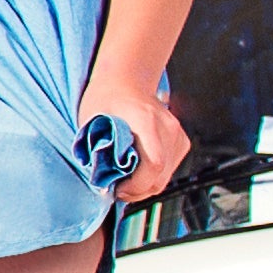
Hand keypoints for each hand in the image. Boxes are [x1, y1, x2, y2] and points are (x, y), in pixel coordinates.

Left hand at [86, 75, 191, 202]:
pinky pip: (170, 169)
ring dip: (145, 186)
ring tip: (125, 182)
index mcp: (147, 121)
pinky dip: (154, 177)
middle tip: (117, 190)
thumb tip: (102, 180)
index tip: (117, 189)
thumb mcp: (91, 122)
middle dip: (137, 191)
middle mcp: (168, 127)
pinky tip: (138, 173)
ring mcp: (177, 134)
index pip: (153, 164)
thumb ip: (98, 150)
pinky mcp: (181, 141)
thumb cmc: (106, 98)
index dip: (136, 185)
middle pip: (161, 176)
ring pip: (166, 177)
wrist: (125, 81)